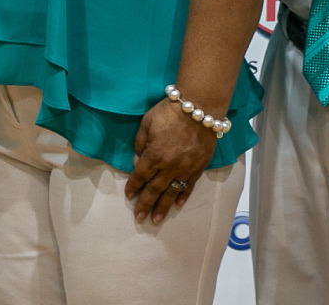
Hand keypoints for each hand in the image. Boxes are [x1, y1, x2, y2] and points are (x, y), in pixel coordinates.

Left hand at [125, 99, 217, 224]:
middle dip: (145, 204)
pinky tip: (177, 205)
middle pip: (154, 189)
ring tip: (156, 219)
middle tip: (139, 217)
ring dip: (163, 207)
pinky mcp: (198, 167)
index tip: (129, 196)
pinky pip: (189, 185)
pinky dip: (182, 196)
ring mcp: (185, 169)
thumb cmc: (169, 112)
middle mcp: (168, 167)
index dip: (133, 186)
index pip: (140, 176)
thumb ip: (140, 143)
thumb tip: (137, 159)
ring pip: (172, 192)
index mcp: (153, 156)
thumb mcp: (146, 123)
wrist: (199, 108)